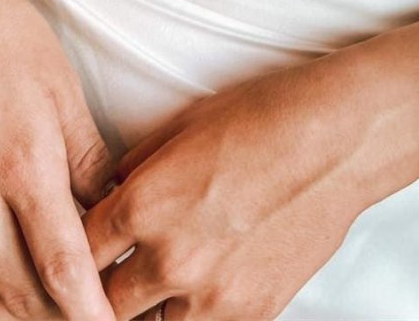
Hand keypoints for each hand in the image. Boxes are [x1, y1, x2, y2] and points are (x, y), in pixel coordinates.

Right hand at [0, 0, 116, 320]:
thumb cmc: (8, 46)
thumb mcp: (63, 97)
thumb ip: (91, 163)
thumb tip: (119, 214)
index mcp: (23, 168)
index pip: (62, 268)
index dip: (90, 312)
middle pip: (20, 295)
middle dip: (60, 320)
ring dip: (18, 315)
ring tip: (54, 315)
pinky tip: (5, 291)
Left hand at [82, 55, 383, 320]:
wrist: (341, 139)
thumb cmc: (271, 116)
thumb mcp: (185, 124)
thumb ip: (139, 167)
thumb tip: (116, 189)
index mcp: (144, 204)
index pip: (77, 251)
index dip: (80, 245)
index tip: (89, 242)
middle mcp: (170, 259)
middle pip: (102, 305)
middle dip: (106, 285)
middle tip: (120, 266)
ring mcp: (212, 295)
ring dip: (150, 305)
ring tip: (168, 273)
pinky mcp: (253, 312)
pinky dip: (196, 310)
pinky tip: (209, 277)